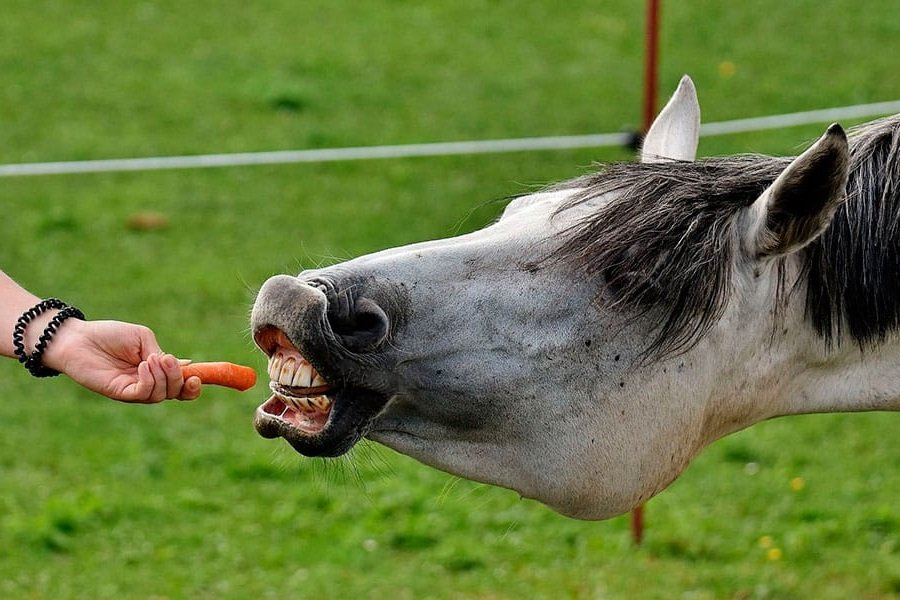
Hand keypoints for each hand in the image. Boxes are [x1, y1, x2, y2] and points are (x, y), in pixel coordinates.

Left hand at [42, 319, 201, 402]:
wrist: (79, 338)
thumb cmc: (110, 335)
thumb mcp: (143, 338)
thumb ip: (161, 353)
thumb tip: (186, 365)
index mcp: (157, 371)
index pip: (181, 386)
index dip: (193, 385)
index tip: (196, 376)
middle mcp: (148, 384)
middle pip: (175, 393)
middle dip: (178, 378)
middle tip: (166, 359)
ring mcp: (134, 390)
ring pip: (161, 395)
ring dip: (163, 376)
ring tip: (151, 358)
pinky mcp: (120, 393)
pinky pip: (143, 394)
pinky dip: (149, 380)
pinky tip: (143, 365)